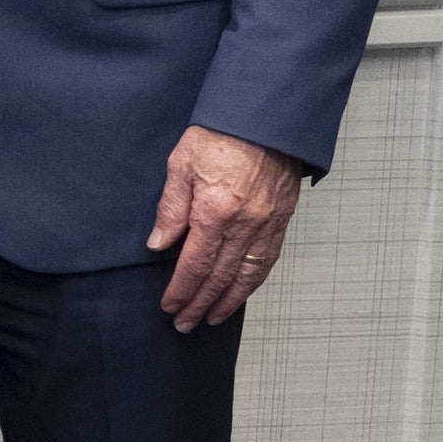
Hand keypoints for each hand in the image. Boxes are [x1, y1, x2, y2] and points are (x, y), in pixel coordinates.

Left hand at [150, 124, 304, 331]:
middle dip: (201, 304)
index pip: (194, 264)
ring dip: (229, 300)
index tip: (170, 307)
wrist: (267, 117)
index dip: (181, 290)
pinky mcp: (283, 219)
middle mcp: (245, 224)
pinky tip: (242, 291)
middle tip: (185, 324)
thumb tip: (159, 244)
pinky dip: (254, 281)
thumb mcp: (180, 164)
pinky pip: (268, 258)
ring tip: (213, 318)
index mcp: (215, 211)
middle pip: (220, 276)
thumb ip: (170, 208)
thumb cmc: (221, 134)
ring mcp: (268, 223)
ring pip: (248, 274)